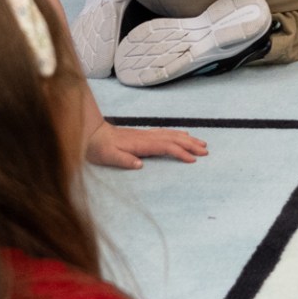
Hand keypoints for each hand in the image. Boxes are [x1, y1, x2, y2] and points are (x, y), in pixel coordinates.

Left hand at [89, 119, 208, 168]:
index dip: (180, 153)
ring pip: (172, 135)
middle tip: (206, 151)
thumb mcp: (107, 156)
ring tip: (202, 144)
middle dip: (191, 145)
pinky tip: (184, 135)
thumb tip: (139, 164)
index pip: (166, 147)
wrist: (91, 133)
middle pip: (174, 139)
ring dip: (188, 139)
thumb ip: (122, 160)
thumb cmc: (98, 148)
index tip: (193, 160)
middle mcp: (147, 137)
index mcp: (141, 144)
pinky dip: (178, 134)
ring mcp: (146, 134)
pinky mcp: (144, 135)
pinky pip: (166, 133)